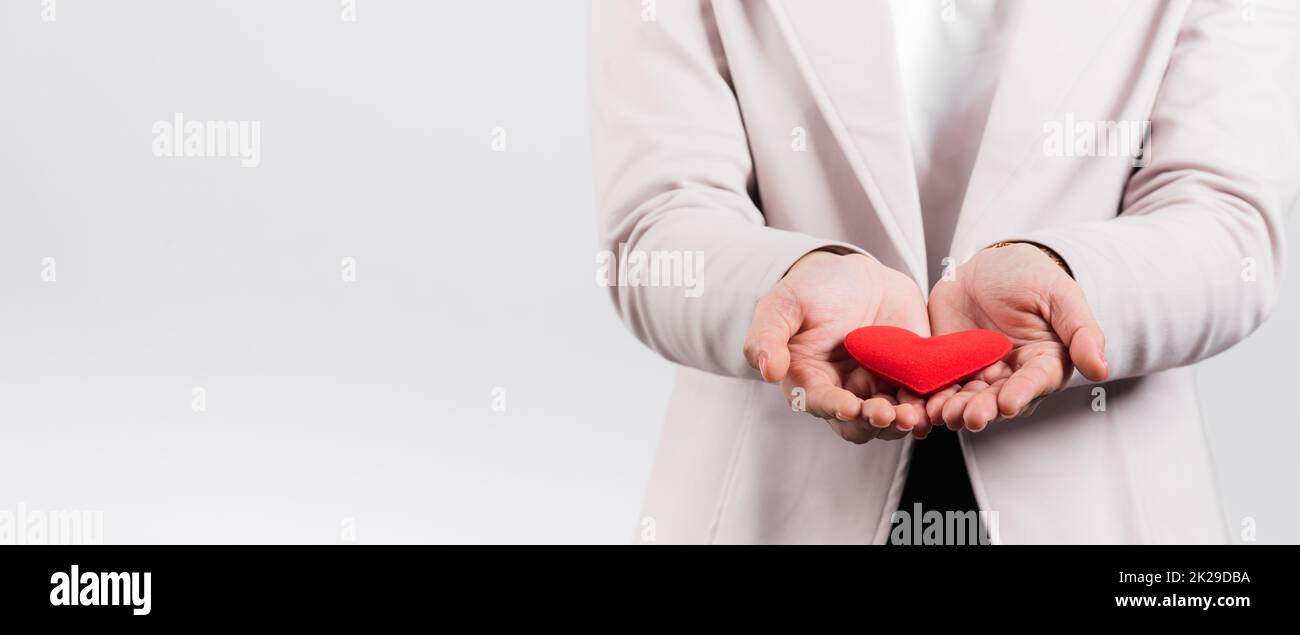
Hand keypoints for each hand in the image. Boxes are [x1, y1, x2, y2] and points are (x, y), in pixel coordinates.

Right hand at [744, 251, 930, 443]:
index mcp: (810, 382)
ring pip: (894, 419)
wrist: (855, 275)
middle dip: (874, 423)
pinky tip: (941, 401)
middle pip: (859, 424)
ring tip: (917, 414)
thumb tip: (765, 370)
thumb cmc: (811, 289)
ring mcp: (879, 388)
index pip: (821, 403)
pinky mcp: (910, 378)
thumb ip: (767, 336)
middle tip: (888, 414)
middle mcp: (845, 393)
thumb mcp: (784, 304)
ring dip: (905, 421)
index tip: (849, 407)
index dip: (835, 408)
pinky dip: (932, 404)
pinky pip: (923, 398)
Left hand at [923, 243, 1108, 434]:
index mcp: (1042, 362)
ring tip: (944, 413)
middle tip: (972, 417)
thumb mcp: (1059, 295)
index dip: (1022, 393)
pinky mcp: (948, 367)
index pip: (1034, 382)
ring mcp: (978, 373)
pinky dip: (931, 398)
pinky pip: (940, 387)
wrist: (987, 265)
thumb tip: (1101, 368)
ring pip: (968, 398)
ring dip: (956, 409)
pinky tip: (922, 406)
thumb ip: (1081, 331)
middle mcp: (1011, 375)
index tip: (1009, 403)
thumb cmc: (1030, 277)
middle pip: (998, 399)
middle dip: (985, 409)